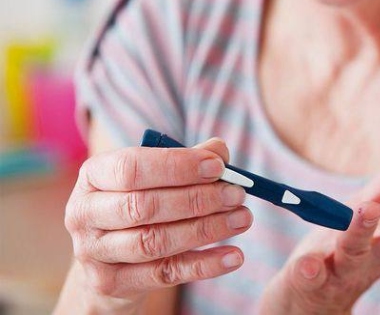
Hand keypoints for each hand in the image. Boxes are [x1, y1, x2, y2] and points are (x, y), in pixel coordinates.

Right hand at [63, 138, 252, 312]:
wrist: (110, 260)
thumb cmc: (140, 203)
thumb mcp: (155, 177)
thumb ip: (187, 161)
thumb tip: (220, 150)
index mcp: (93, 175)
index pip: (132, 167)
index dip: (177, 166)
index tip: (219, 167)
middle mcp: (84, 212)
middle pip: (144, 206)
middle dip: (198, 199)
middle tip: (237, 194)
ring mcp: (93, 252)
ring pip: (155, 241)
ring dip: (206, 229)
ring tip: (242, 219)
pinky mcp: (111, 284)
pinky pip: (165, 274)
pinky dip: (205, 265)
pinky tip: (234, 255)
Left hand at [260, 133, 379, 314]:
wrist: (310, 299)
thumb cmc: (344, 246)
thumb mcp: (374, 206)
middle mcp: (377, 250)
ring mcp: (344, 267)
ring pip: (356, 252)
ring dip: (362, 230)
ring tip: (369, 208)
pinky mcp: (312, 282)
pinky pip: (310, 279)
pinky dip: (310, 272)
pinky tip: (308, 264)